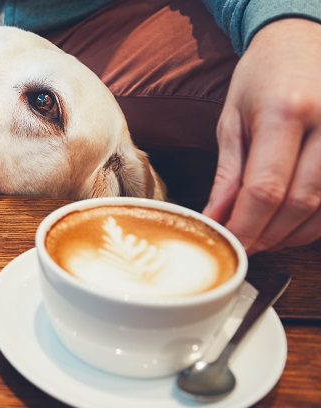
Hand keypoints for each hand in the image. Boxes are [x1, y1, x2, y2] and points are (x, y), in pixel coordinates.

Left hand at [203, 18, 320, 254]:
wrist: (303, 41)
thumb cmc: (262, 78)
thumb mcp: (233, 120)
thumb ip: (228, 173)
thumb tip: (216, 219)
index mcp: (285, 112)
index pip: (265, 187)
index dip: (247, 225)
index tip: (230, 243)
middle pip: (299, 202)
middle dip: (268, 234)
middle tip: (245, 246)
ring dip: (293, 233)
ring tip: (265, 238)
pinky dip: (316, 221)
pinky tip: (292, 225)